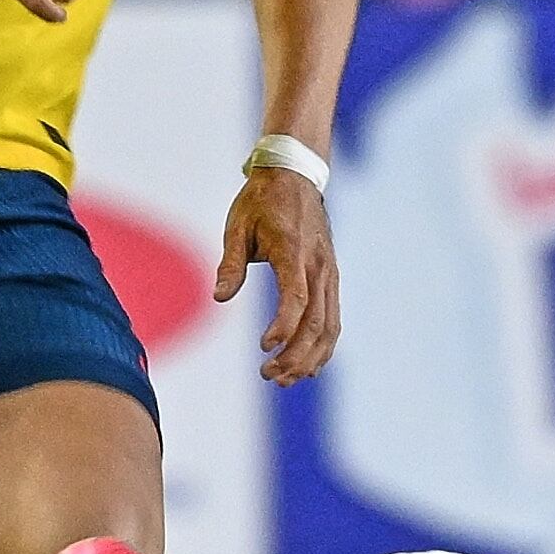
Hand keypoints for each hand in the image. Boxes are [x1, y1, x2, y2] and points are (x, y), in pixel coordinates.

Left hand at [213, 163, 340, 385]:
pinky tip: (307, 366)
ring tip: (284, 378)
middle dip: (295, 355)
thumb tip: (220, 298)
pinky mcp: (331, 277)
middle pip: (317, 322)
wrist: (295, 175)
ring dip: (311, 358)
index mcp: (293, 251)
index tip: (263, 347)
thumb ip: (231, 264)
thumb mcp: (237, 226)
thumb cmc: (260, 201)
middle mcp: (318, 265)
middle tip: (268, 374)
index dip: (282, 327)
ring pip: (330, 326)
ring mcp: (329, 272)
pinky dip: (324, 346)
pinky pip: (334, 318)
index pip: (296, 298)